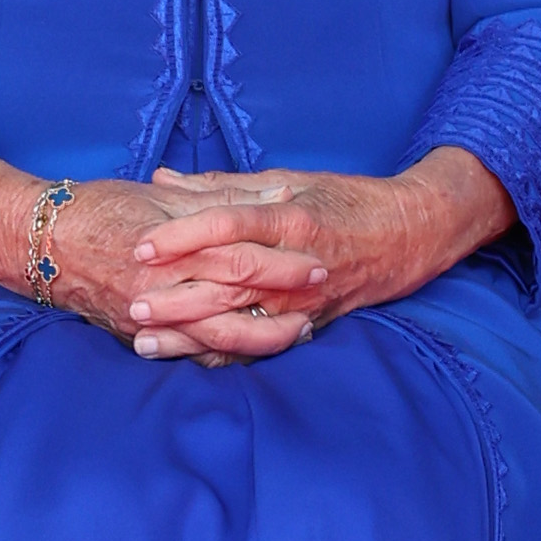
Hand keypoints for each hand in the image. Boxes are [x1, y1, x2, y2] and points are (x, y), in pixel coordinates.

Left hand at [120, 147, 508, 361]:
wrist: (410, 234)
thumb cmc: (344, 199)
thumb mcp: (287, 181)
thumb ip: (221, 186)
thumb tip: (162, 179)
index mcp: (289, 217)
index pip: (227, 225)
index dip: (182, 235)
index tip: (141, 245)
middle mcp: (296, 261)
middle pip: (229, 280)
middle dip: (177, 295)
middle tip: (130, 302)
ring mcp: (306, 299)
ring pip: (242, 321)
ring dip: (192, 334)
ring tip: (145, 341)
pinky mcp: (312, 323)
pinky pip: (264, 345)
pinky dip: (226, 355)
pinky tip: (190, 361)